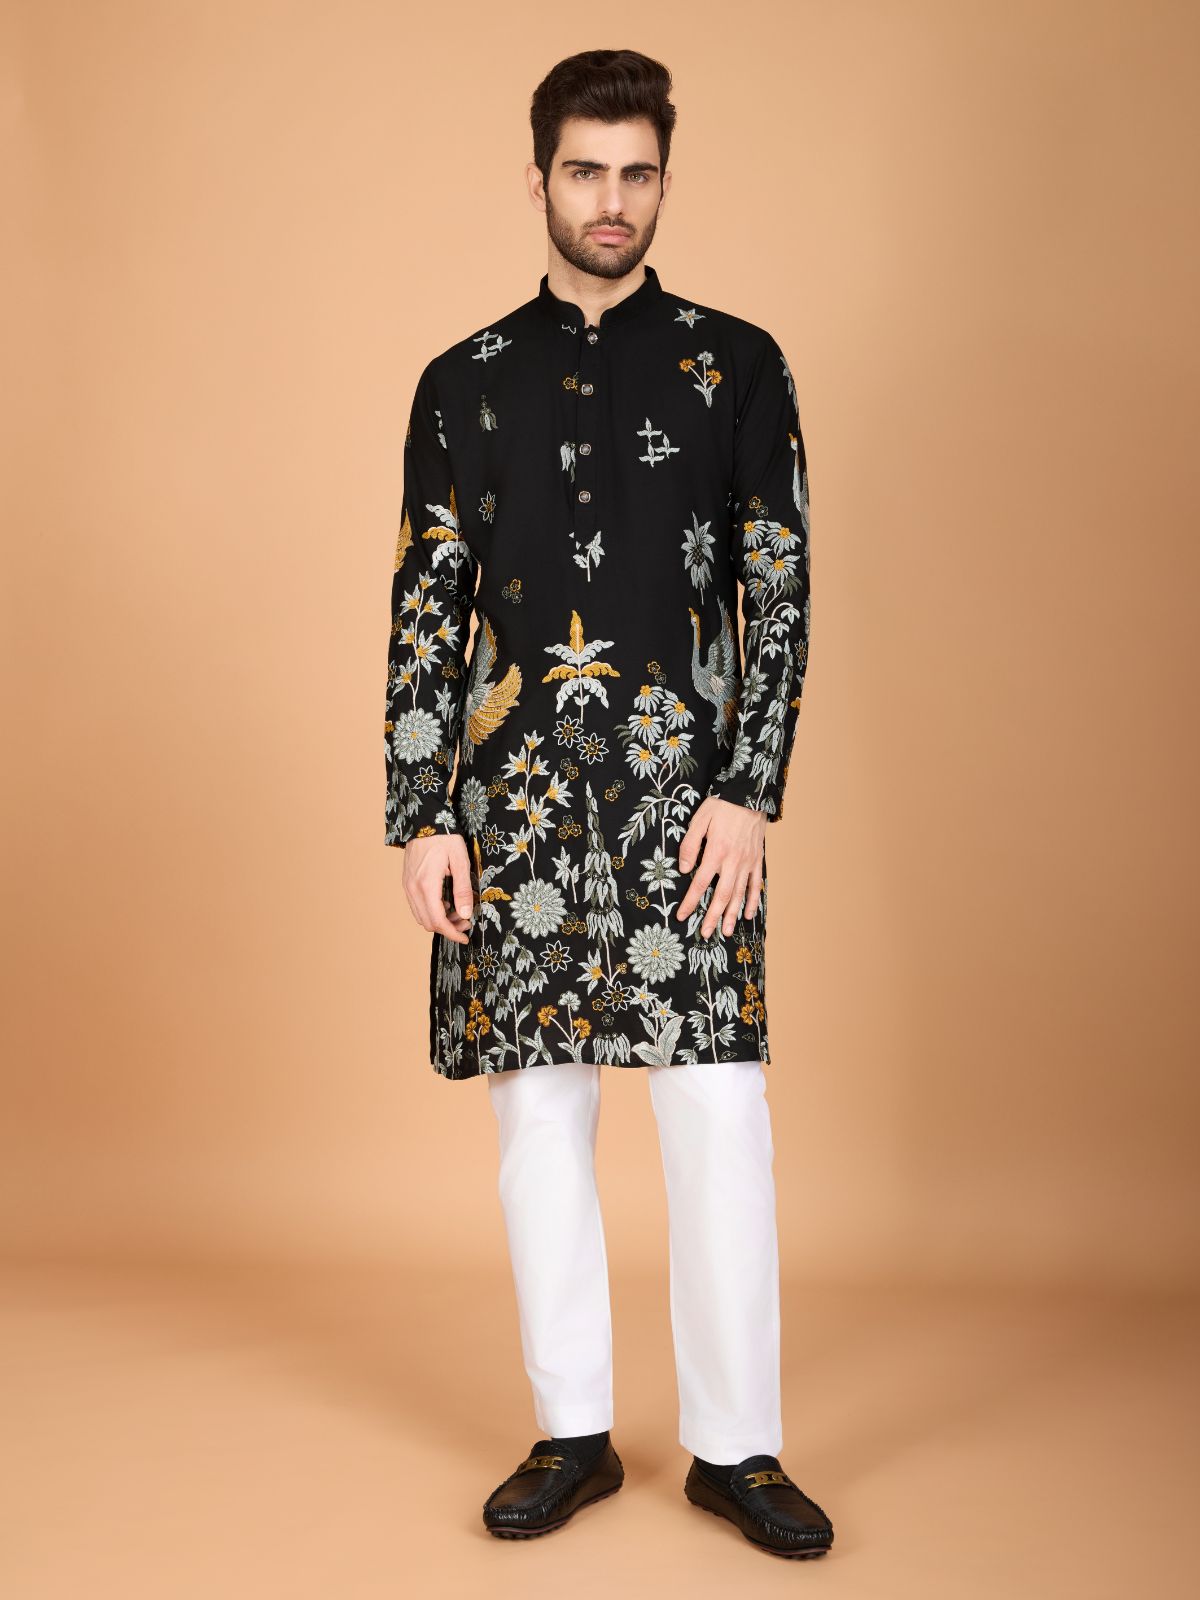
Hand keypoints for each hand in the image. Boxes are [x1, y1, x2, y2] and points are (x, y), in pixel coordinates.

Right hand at [403, 831, 473, 944]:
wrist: (424, 820)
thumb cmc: (444, 837)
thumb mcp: (460, 861)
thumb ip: (463, 889)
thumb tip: (466, 914)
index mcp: (426, 885)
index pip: (437, 921)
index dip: (452, 933)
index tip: (465, 937)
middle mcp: (413, 888)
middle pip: (428, 922)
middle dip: (448, 927)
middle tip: (466, 922)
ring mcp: (407, 885)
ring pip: (421, 916)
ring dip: (439, 920)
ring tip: (458, 912)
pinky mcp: (406, 882)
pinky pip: (416, 905)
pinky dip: (431, 910)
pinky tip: (445, 902)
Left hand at [675, 797, 766, 937]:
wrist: (750, 794)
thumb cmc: (722, 806)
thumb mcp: (699, 820)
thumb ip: (690, 845)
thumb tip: (685, 869)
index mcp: (716, 852)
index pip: (700, 883)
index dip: (690, 902)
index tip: (682, 916)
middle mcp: (733, 861)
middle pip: (721, 896)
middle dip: (711, 917)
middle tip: (705, 934)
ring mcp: (747, 863)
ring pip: (739, 895)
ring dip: (731, 915)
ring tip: (725, 932)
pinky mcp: (757, 860)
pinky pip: (755, 885)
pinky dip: (753, 901)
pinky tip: (748, 915)